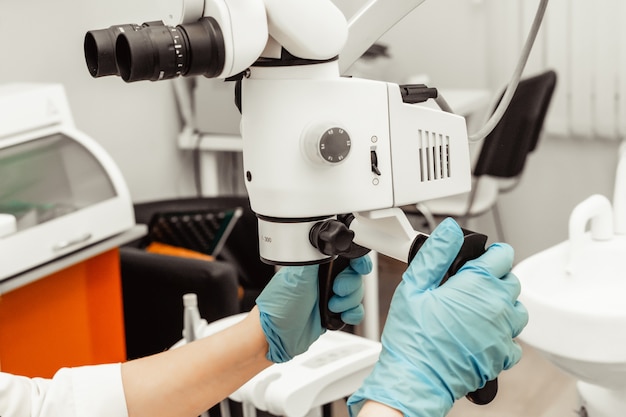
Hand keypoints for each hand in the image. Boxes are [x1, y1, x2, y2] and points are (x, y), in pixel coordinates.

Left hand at [256, 255, 371, 362]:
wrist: (275, 336)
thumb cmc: (278, 306)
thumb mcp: (297, 277)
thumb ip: (314, 258)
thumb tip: (327, 243)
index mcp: (317, 266)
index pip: (345, 257)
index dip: (357, 261)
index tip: (359, 268)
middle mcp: (325, 280)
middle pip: (355, 276)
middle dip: (350, 286)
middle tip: (335, 290)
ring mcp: (330, 297)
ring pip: (356, 294)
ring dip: (349, 302)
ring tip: (331, 306)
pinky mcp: (334, 314)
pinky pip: (355, 312)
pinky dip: (352, 314)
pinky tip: (340, 316)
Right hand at [347, 218, 527, 416]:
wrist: (416, 380)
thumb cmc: (412, 337)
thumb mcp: (414, 286)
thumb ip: (435, 255)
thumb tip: (450, 231)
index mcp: (477, 286)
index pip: (502, 256)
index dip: (491, 253)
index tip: (480, 258)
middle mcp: (496, 307)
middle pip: (512, 281)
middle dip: (495, 277)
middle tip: (471, 284)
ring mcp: (502, 334)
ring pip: (517, 309)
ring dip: (503, 304)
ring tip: (478, 308)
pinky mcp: (501, 357)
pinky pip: (514, 341)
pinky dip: (502, 335)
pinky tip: (482, 334)